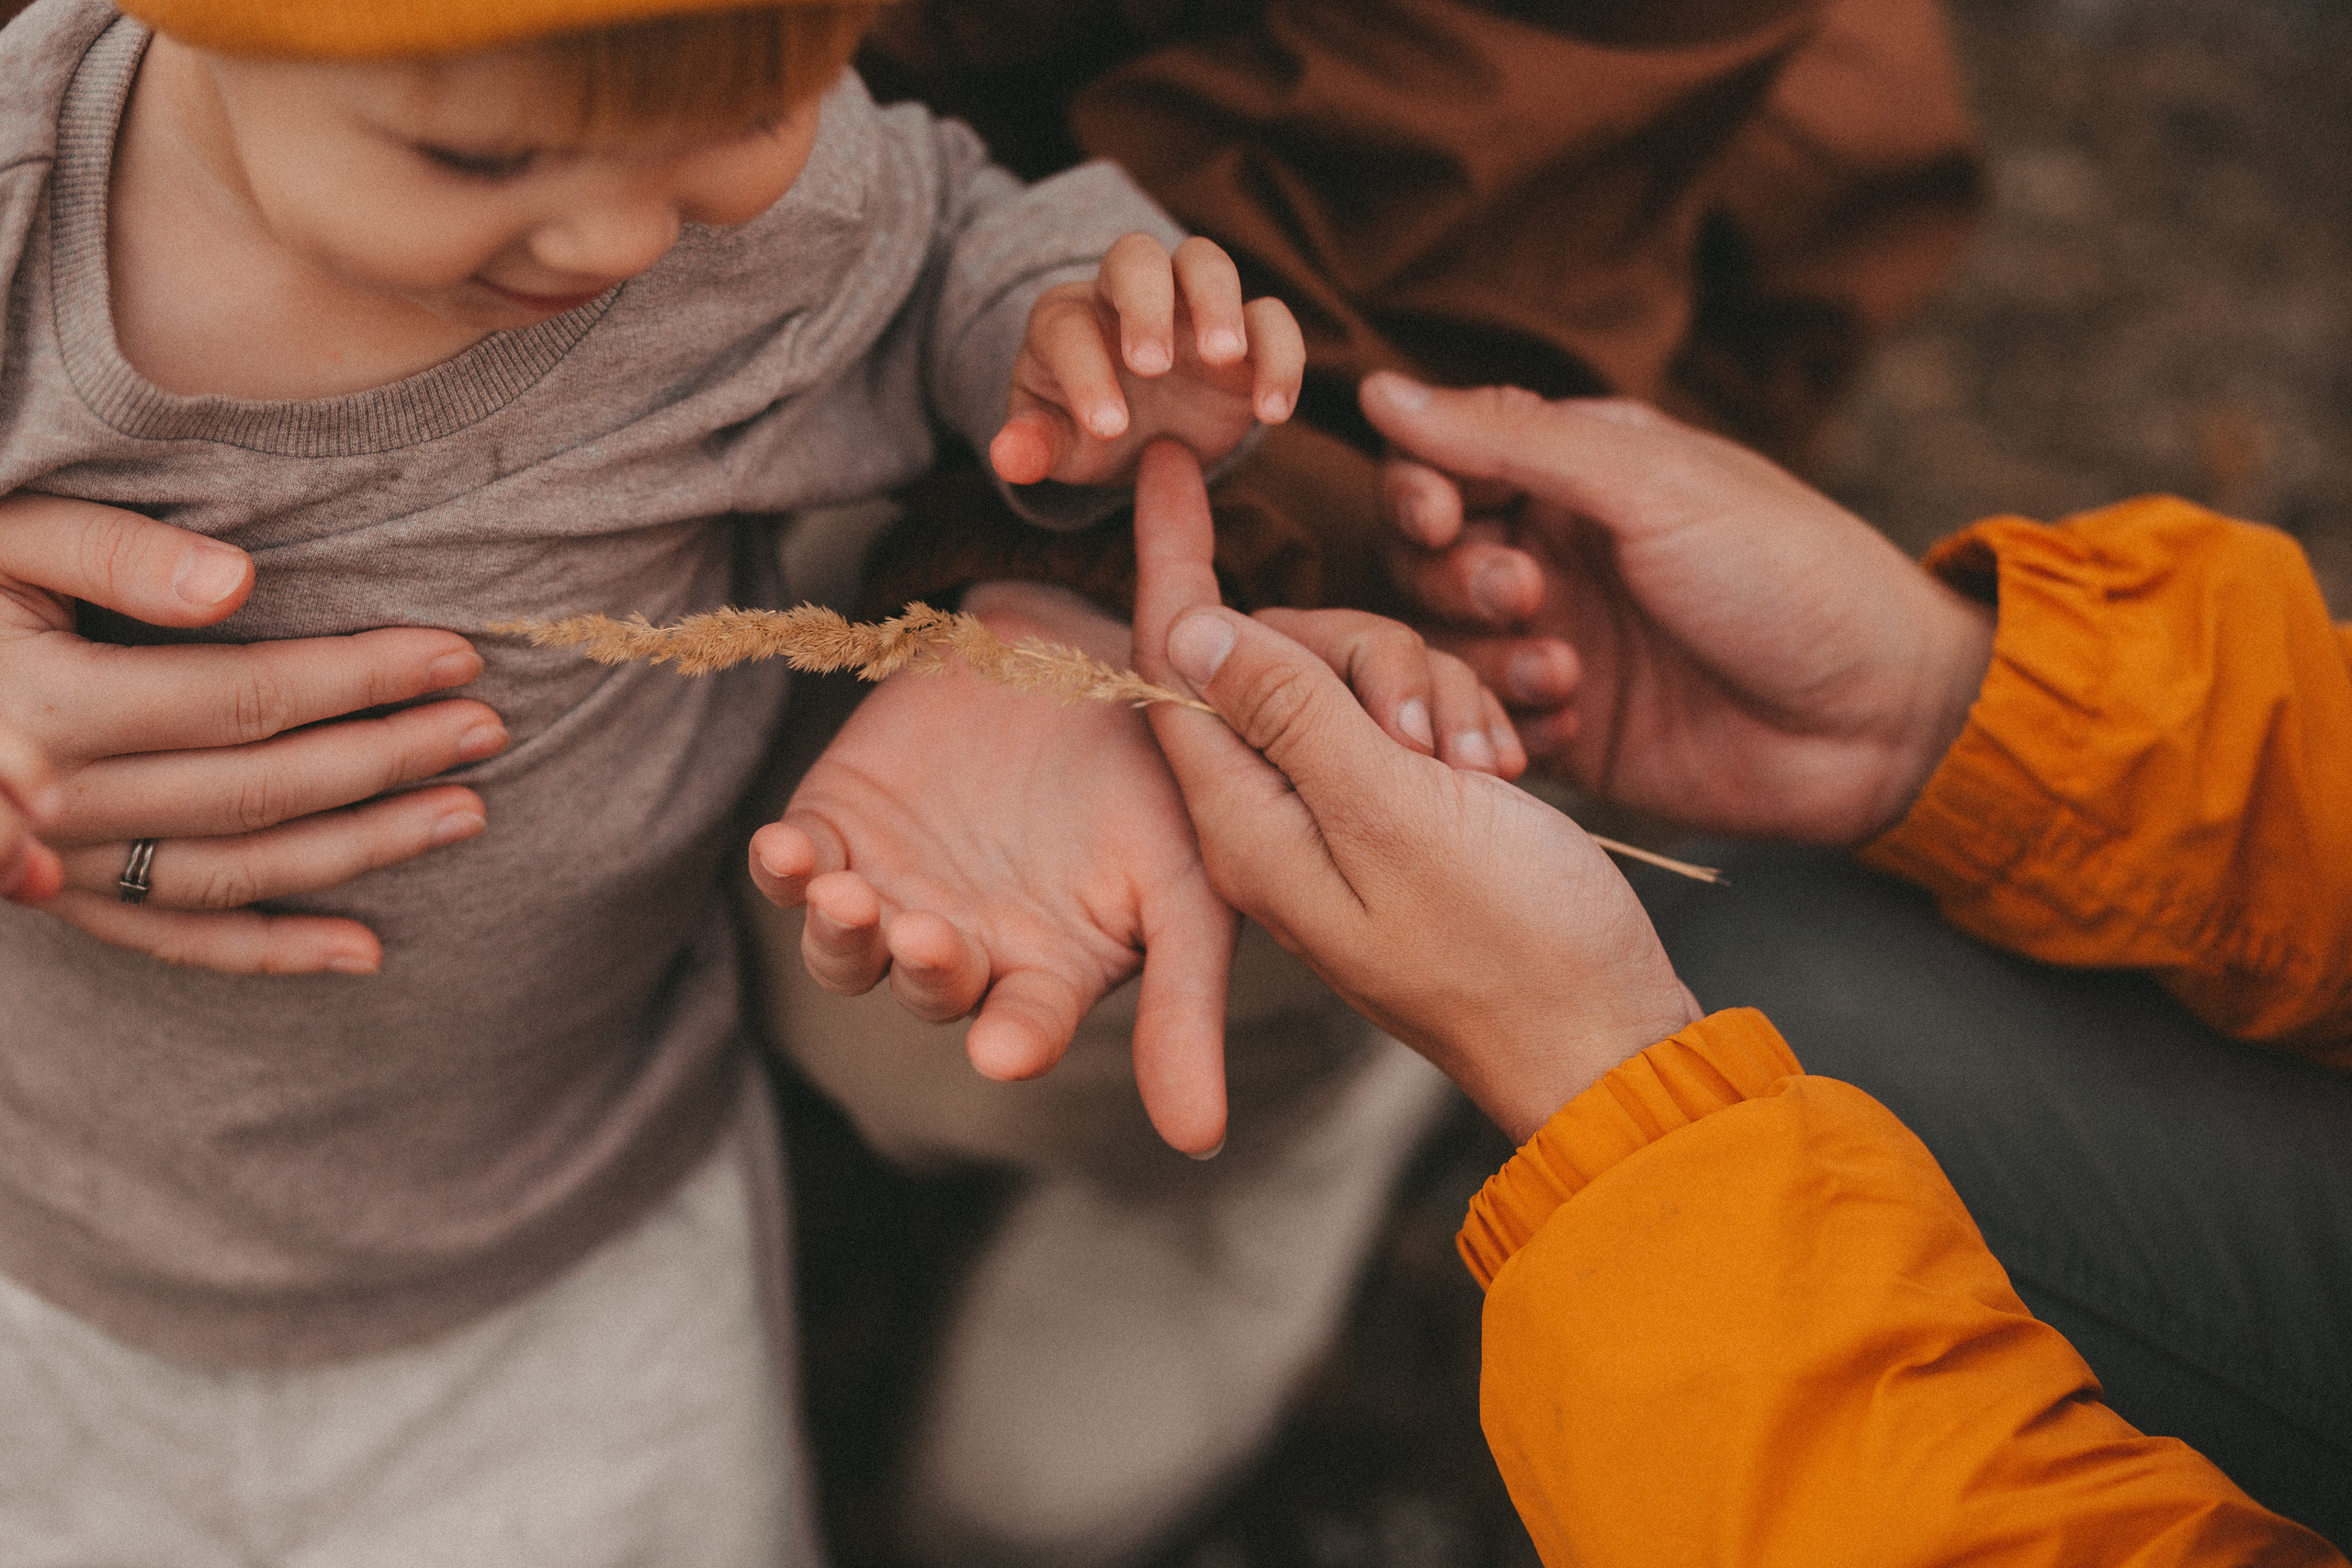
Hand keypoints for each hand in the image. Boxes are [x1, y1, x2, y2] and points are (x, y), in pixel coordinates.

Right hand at [0, 493, 507, 972]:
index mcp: (47, 702)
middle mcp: (52, 798)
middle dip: (389, 756)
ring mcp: (57, 863)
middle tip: (490, 728)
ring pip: (240, 869)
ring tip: (467, 814)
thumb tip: (238, 582)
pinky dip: (273, 951)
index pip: (248, 697)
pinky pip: (176, 940)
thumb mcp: (4, 539)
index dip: (362, 678)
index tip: (457, 655)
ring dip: (364, 849)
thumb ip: (114, 555)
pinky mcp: (60, 899)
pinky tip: (367, 950)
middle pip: (263, 786)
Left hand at [748, 580, 1235, 1153]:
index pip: (1025, 1028)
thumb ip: (1185, 1004)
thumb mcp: (1191, 884)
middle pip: (927, 990)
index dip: (1014, 1041)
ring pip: (845, 952)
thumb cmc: (1151, 776)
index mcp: (1044, 974)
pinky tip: (784, 854)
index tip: (1004, 1052)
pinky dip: (782, 868)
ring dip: (839, 936)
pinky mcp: (838, 824)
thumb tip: (1201, 1138)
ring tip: (848, 899)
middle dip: (925, 972)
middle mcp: (962, 946)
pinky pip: (794, 869)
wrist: (1080, 649)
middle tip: (930, 939)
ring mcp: (892, 889)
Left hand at [989, 233, 1304, 488]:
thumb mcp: (1056, 444)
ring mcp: (1191, 306)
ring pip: (1206, 263)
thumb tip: (1008, 457)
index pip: (1070, 328)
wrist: (1139, 435)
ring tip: (1226, 359)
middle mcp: (1128, 296)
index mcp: (1068, 319)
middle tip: (1154, 366)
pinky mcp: (1246, 332)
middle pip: (1136, 257)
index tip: (1109, 428)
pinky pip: (1271, 318)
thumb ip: (1034, 445)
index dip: (1086, 373)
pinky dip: (1280, 353)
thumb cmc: (1084, 430)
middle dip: (1145, 303)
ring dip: (1218, 302)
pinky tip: (1273, 412)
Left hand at [1131, 443, 1698, 1142]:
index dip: (1170, 556)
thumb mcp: (1394, 809)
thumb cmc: (1512, 942)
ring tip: (1483, 762)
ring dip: (1423, 691)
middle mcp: (1270, 819)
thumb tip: (1187, 626)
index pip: (1171, 663)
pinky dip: (1452, 724)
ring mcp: (1333, 822)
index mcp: (1245, 820)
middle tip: (1431, 724)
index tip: (1167, 460)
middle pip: (1269, 656)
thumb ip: (1287, 712)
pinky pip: (1400, 725)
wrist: (1602, 1038)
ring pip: (1346, 681)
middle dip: (1360, 650)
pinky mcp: (1396, 822)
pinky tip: (1501, 767)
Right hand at [1360, 374, 1996, 843]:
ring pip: (1440, 647)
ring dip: (1485, 658)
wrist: (1879, 721)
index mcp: (1574, 474)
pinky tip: (1580, 722)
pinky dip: (1510, 723)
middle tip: (1529, 597)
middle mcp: (1554, 553)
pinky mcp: (1567, 732)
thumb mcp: (1649, 484)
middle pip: (1420, 560)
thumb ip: (1510, 439)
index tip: (1443, 519)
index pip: (1438, 464)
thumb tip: (1377, 391)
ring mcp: (1557, 644)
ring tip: (1568, 673)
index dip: (1418, 491)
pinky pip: (1484, 724)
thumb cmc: (1786, 575)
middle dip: (1454, 579)